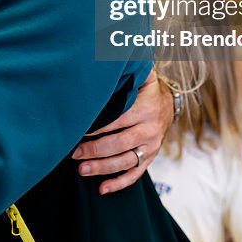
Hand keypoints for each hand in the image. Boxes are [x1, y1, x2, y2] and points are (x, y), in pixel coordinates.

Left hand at [71, 70, 171, 194]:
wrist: (168, 103)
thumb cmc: (145, 87)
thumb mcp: (141, 74)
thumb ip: (129, 67)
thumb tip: (110, 52)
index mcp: (146, 107)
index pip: (119, 119)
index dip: (99, 126)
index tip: (79, 129)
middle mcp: (150, 129)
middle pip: (120, 143)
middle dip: (95, 150)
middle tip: (74, 153)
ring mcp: (151, 146)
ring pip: (126, 161)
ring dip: (102, 168)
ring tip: (81, 170)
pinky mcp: (150, 158)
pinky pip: (135, 174)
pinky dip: (119, 183)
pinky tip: (102, 189)